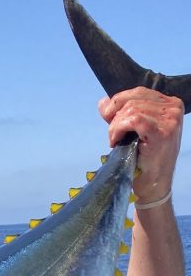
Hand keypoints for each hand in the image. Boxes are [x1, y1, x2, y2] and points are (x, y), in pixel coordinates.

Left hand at [98, 86, 182, 201]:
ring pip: (131, 110)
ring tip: (115, 141)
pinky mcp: (162, 132)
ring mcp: (170, 119)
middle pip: (132, 100)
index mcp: (170, 104)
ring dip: (115, 127)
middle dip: (115, 118)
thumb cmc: (144, 158)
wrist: (153, 184)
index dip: (118, 103)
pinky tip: (116, 142)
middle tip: (113, 136)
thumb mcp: (132, 131)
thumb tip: (102, 102)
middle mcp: (174, 108)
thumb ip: (120, 114)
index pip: (138, 92)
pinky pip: (133, 120)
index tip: (109, 120)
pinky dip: (119, 129)